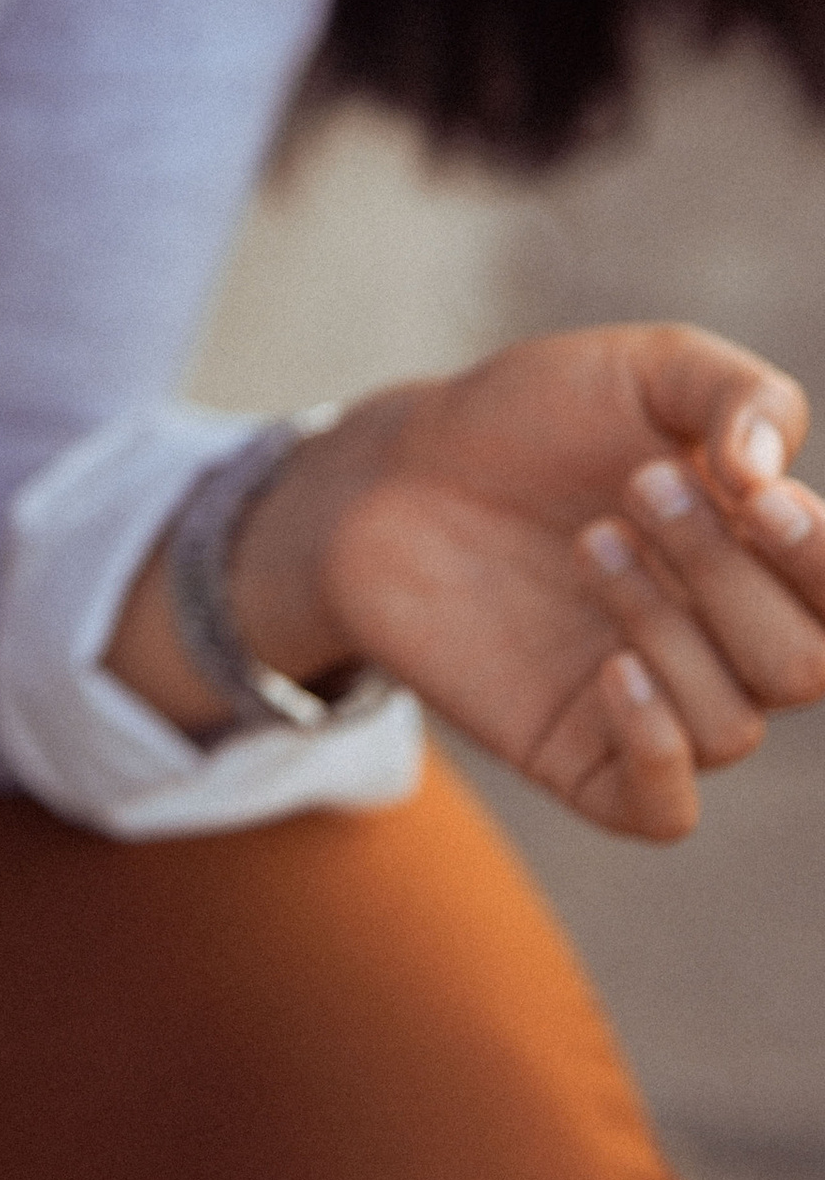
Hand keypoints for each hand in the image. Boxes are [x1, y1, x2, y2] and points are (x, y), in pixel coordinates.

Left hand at [118, 326, 824, 839]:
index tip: (751, 494)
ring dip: (665, 625)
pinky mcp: (576, 751)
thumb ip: (739, 394)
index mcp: (765, 562)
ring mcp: (653, 702)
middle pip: (801, 664)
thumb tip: (768, 475)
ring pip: (731, 725)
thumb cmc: (529, 419)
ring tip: (589, 542)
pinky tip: (612, 670)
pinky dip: (657, 752)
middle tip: (638, 489)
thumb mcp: (642, 369)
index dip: (819, 559)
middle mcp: (724, 642)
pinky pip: (661, 810)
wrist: (396, 471)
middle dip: (726, 574)